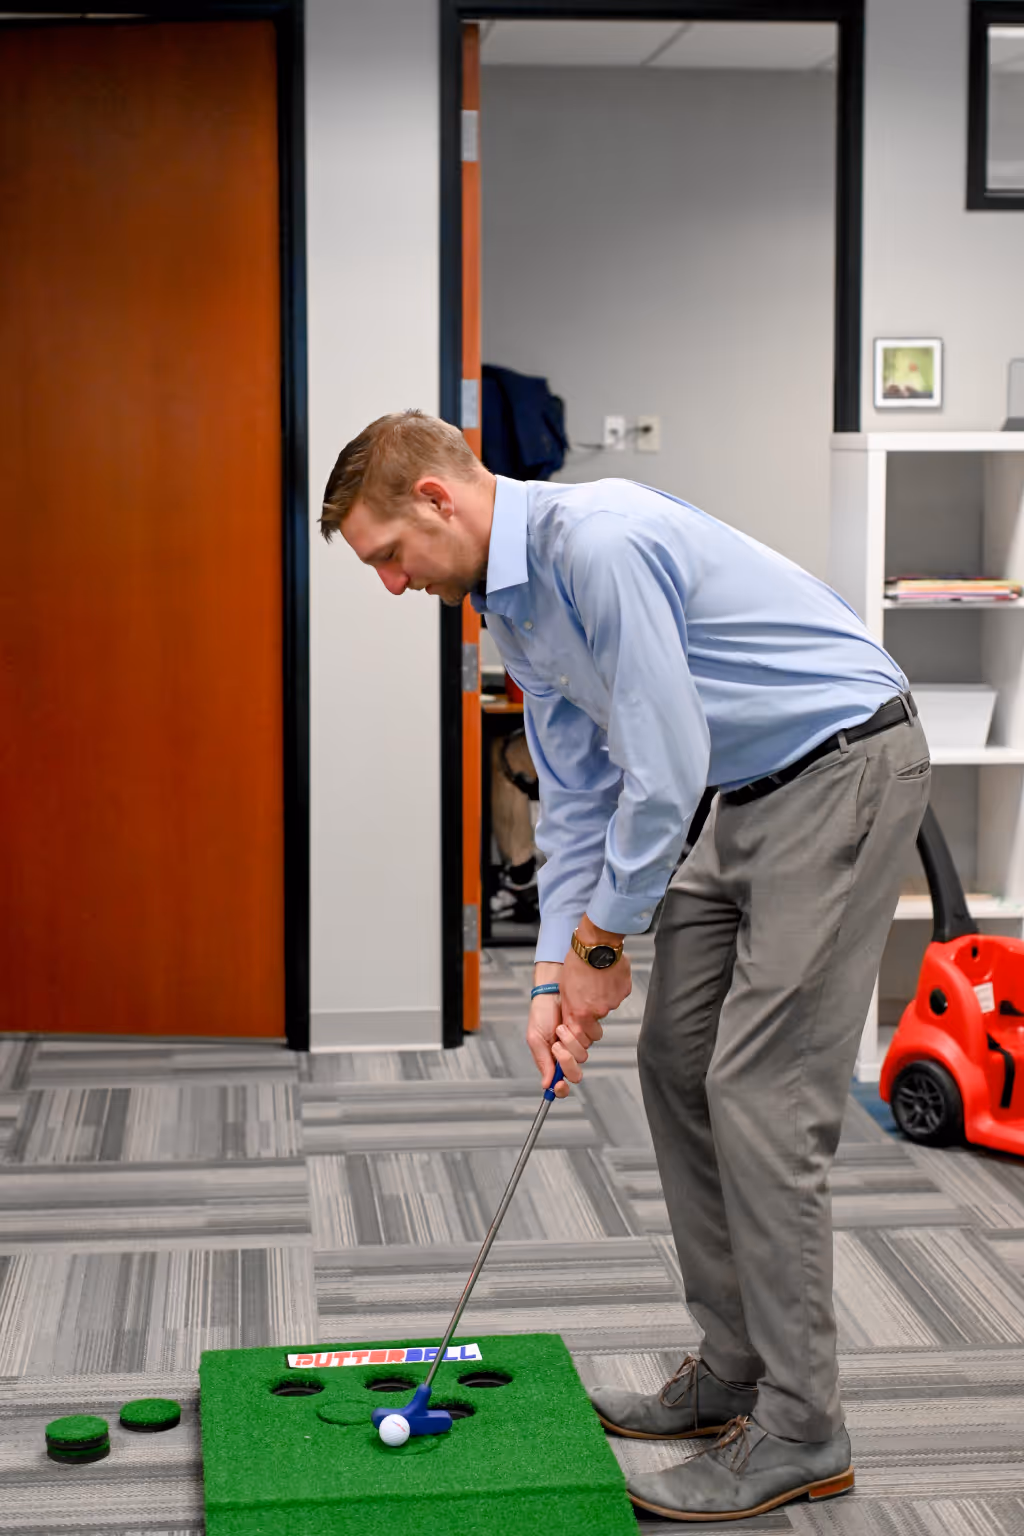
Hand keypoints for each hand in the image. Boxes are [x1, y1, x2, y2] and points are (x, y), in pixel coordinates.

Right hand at [525, 964, 587, 1097]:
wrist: (552, 993)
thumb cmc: (541, 1014)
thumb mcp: (535, 1039)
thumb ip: (543, 1061)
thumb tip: (546, 1084)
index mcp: (552, 1062)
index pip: (560, 1085)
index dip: (561, 1089)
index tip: (559, 1084)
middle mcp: (567, 1056)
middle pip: (574, 1074)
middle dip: (566, 1062)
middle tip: (556, 1047)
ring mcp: (578, 1045)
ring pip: (583, 1056)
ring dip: (570, 1041)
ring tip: (560, 1027)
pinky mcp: (588, 1033)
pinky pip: (591, 1039)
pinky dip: (579, 1031)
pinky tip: (569, 1021)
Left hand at [560, 918, 631, 1037]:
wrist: (596, 946)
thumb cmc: (577, 963)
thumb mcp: (565, 989)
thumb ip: (570, 1008)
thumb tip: (572, 1019)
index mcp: (581, 1012)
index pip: (584, 1034)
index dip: (583, 1029)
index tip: (583, 1025)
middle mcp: (599, 1010)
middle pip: (598, 1018)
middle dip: (594, 1010)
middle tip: (590, 992)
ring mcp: (613, 1001)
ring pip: (609, 1004)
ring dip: (604, 995)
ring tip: (597, 978)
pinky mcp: (625, 991)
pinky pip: (619, 993)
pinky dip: (614, 986)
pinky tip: (607, 974)